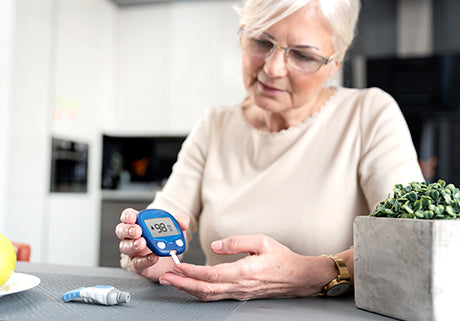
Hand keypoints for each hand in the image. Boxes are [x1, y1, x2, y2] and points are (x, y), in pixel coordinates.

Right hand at [115, 208, 189, 280]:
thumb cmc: (168, 239)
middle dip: (128, 230)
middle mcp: (132, 237)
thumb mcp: (176, 227)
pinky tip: (153, 257)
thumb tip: (182, 222)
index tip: (133, 217)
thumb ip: (181, 221)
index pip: (128, 216)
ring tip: (142, 243)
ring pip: (125, 247)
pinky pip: (137, 263)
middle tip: (138, 231)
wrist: (170, 258)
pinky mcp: (138, 265)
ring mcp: (133, 251)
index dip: (128, 216)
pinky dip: (145, 260)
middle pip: (121, 231)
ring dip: (133, 245)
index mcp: (139, 223)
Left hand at [158, 234, 334, 300]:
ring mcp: (239, 293)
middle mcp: (239, 286)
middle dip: (182, 284)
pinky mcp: (240, 295)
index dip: (190, 272)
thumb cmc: (282, 258)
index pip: (210, 274)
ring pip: (208, 295)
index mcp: (243, 271)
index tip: (176, 266)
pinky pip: (216, 296)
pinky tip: (192, 287)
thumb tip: (215, 245)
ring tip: (173, 282)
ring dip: (188, 289)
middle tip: (164, 278)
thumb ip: (236, 242)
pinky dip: (200, 292)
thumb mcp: (261, 241)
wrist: (298, 277)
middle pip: (204, 289)